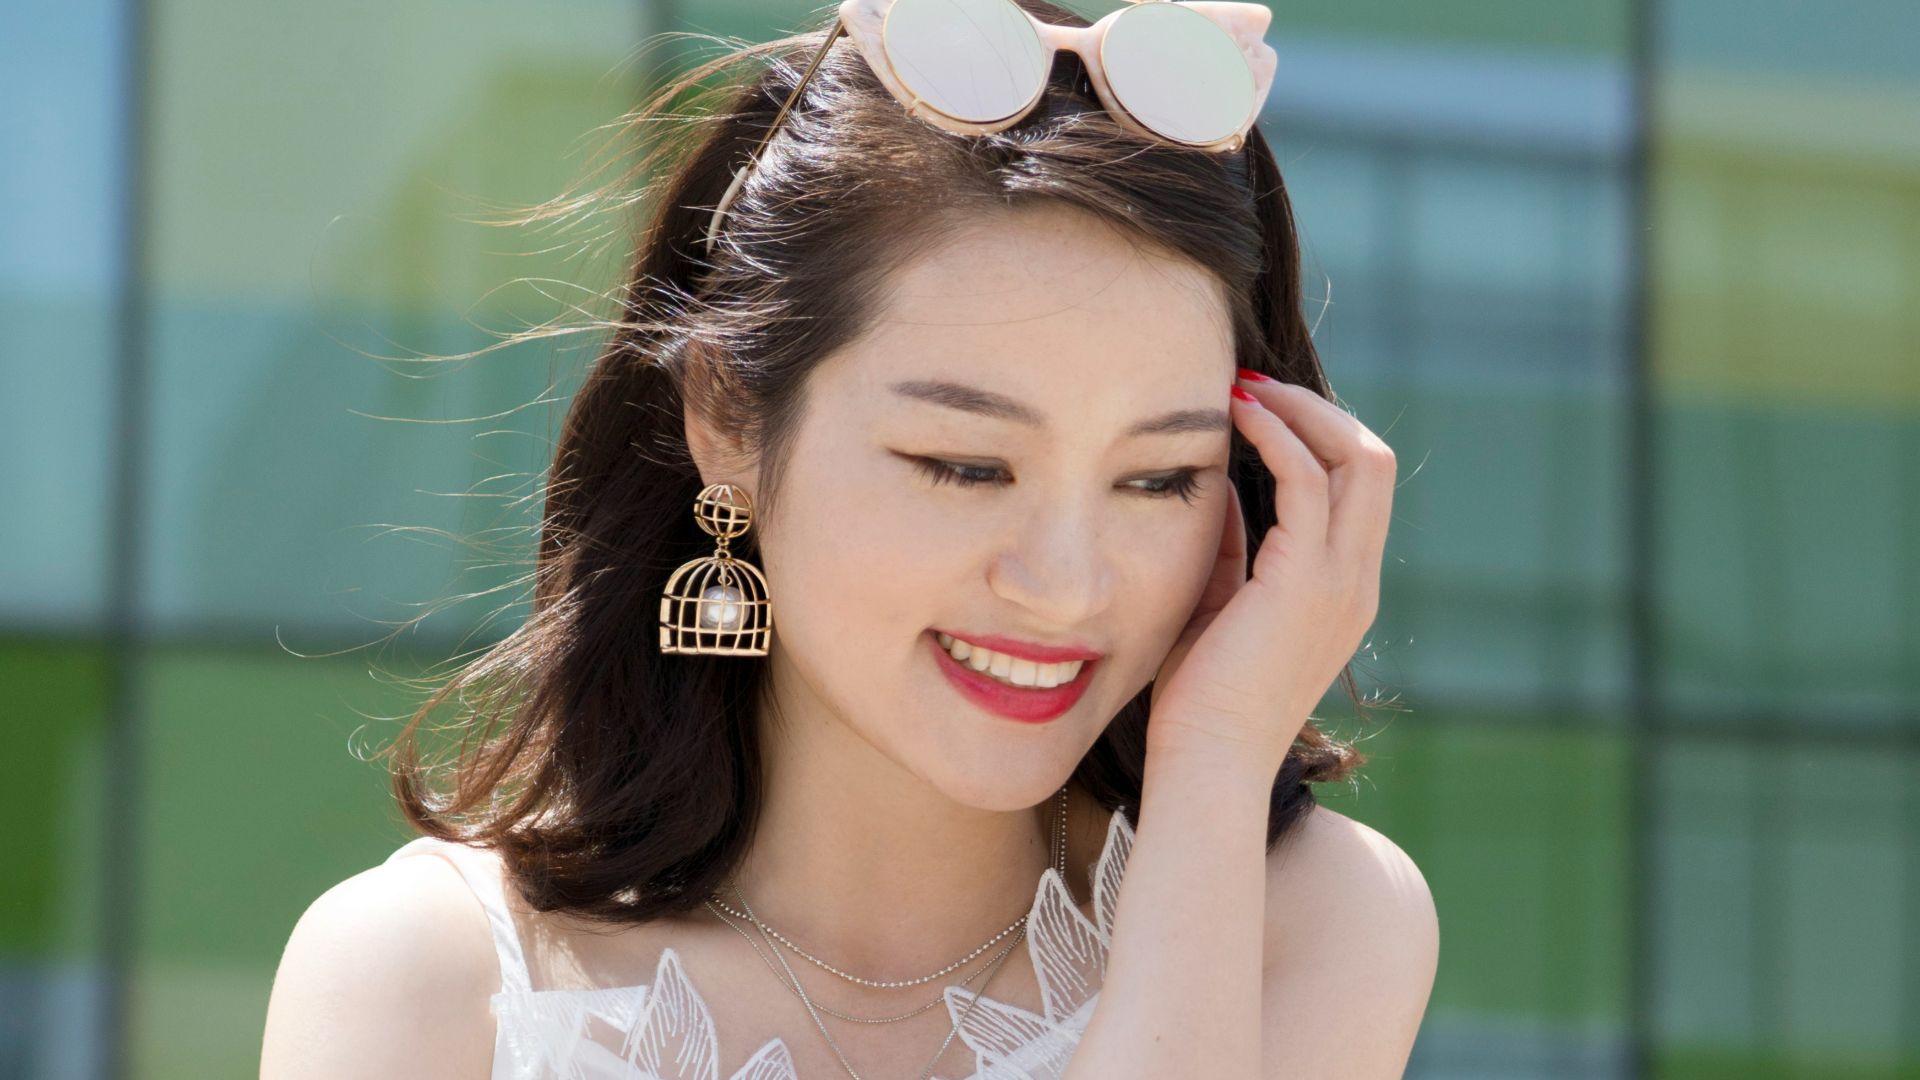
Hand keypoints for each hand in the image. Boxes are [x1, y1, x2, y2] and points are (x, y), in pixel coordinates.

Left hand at [1145, 371, 1396, 776]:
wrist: (1206, 763)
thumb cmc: (1200, 700)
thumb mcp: (1221, 606)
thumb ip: (1234, 548)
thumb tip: (1224, 484)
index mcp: (1343, 591)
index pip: (1358, 489)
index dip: (1317, 438)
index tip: (1259, 409)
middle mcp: (1357, 581)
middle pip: (1373, 461)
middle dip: (1317, 410)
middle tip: (1255, 385)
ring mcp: (1342, 582)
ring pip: (1358, 458)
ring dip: (1300, 411)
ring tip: (1246, 389)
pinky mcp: (1307, 581)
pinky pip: (1308, 480)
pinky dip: (1275, 435)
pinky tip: (1235, 417)